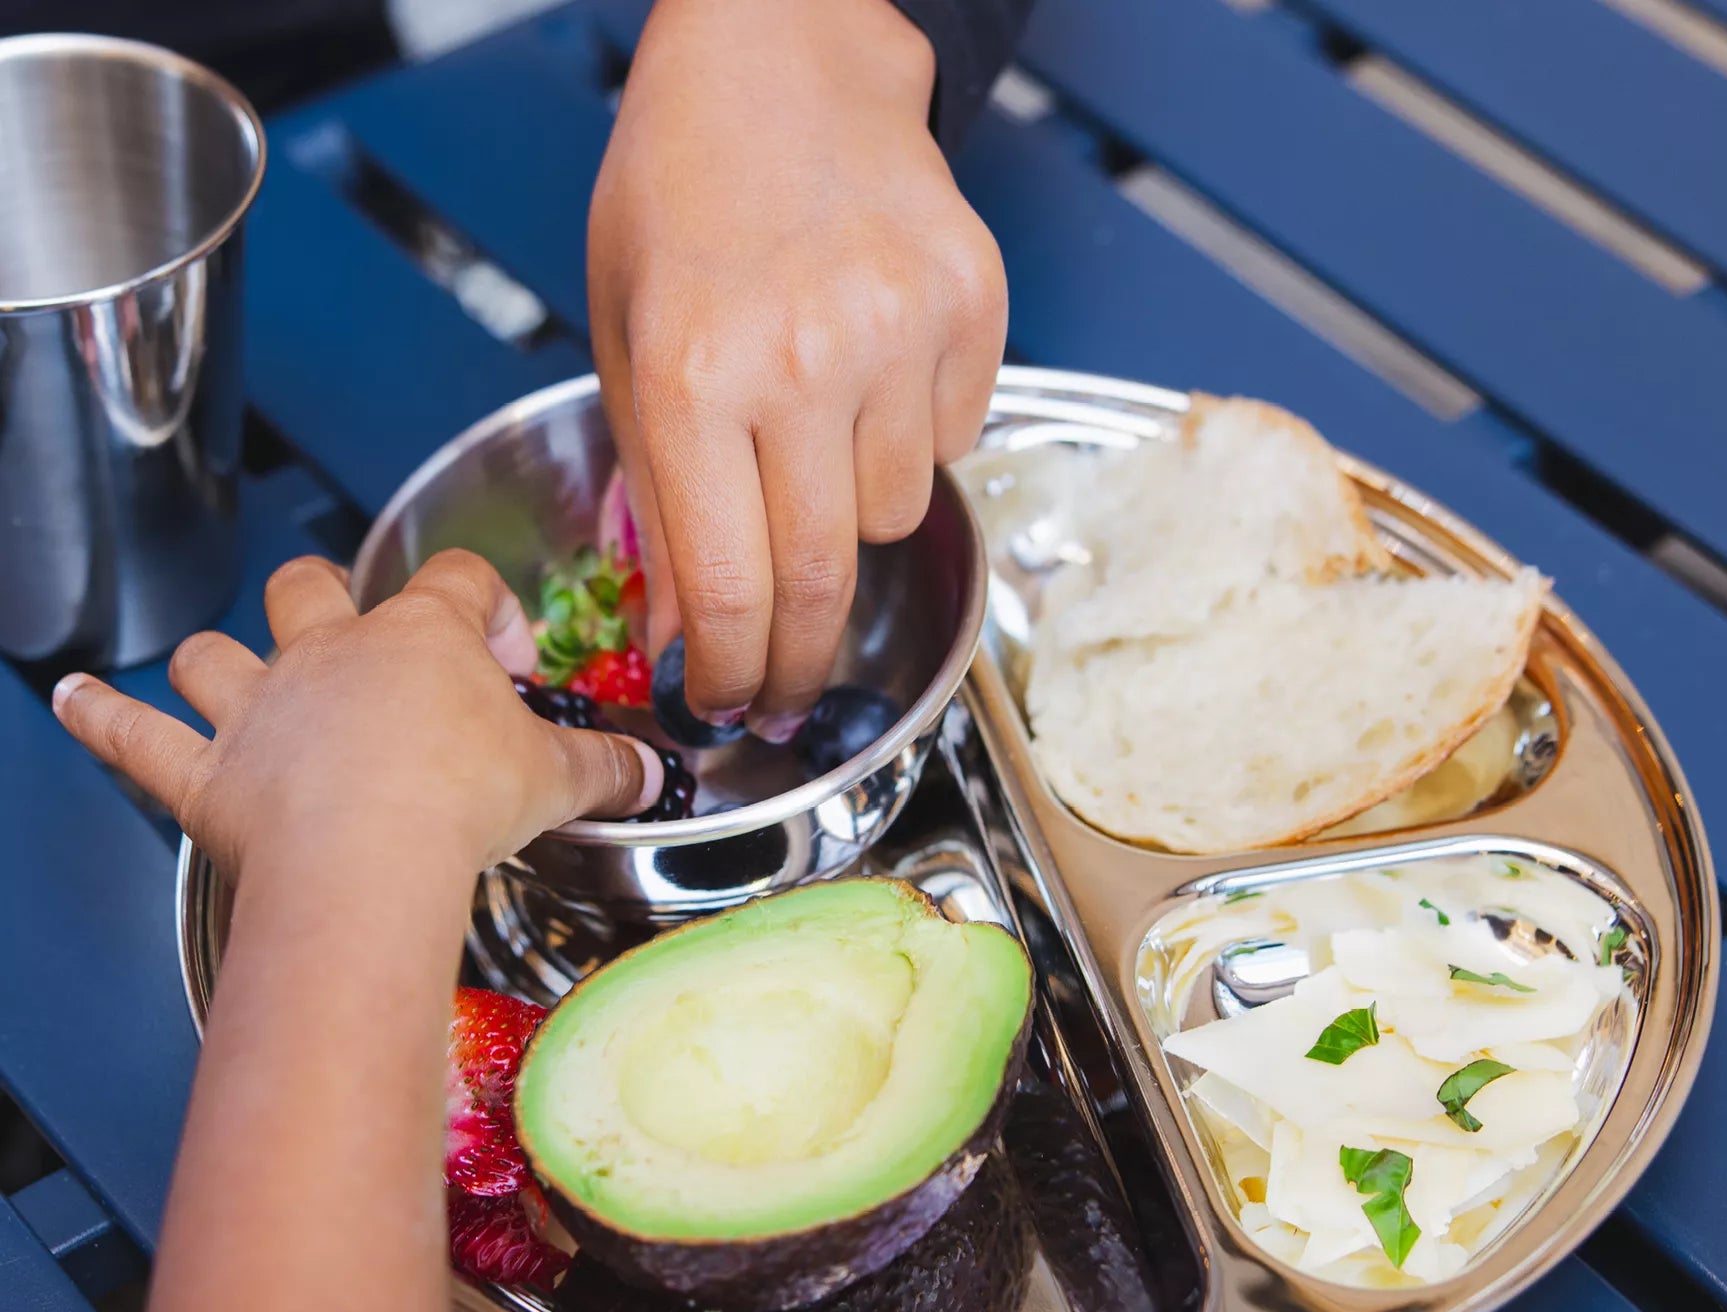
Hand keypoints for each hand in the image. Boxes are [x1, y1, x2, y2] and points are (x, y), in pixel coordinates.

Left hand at [53, 551, 661, 881]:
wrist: (374, 856)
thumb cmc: (464, 802)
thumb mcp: (558, 779)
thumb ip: (605, 767)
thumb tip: (652, 772)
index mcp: (421, 641)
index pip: (456, 582)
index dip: (483, 604)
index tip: (504, 652)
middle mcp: (330, 655)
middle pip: (312, 587)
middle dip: (328, 597)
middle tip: (358, 636)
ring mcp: (261, 708)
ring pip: (218, 651)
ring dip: (220, 658)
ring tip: (225, 672)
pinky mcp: (206, 772)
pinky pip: (137, 734)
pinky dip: (99, 717)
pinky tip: (69, 698)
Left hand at [588, 0, 1006, 739]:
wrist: (784, 57)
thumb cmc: (683, 196)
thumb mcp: (625, 346)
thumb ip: (660, 500)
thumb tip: (685, 634)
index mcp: (691, 374)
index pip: (728, 588)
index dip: (731, 674)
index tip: (728, 705)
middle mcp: (803, 360)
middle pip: (824, 583)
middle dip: (801, 660)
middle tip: (784, 687)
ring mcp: (901, 332)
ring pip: (893, 519)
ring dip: (850, 518)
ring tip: (814, 434)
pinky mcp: (974, 309)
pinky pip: (949, 445)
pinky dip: (909, 442)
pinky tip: (870, 375)